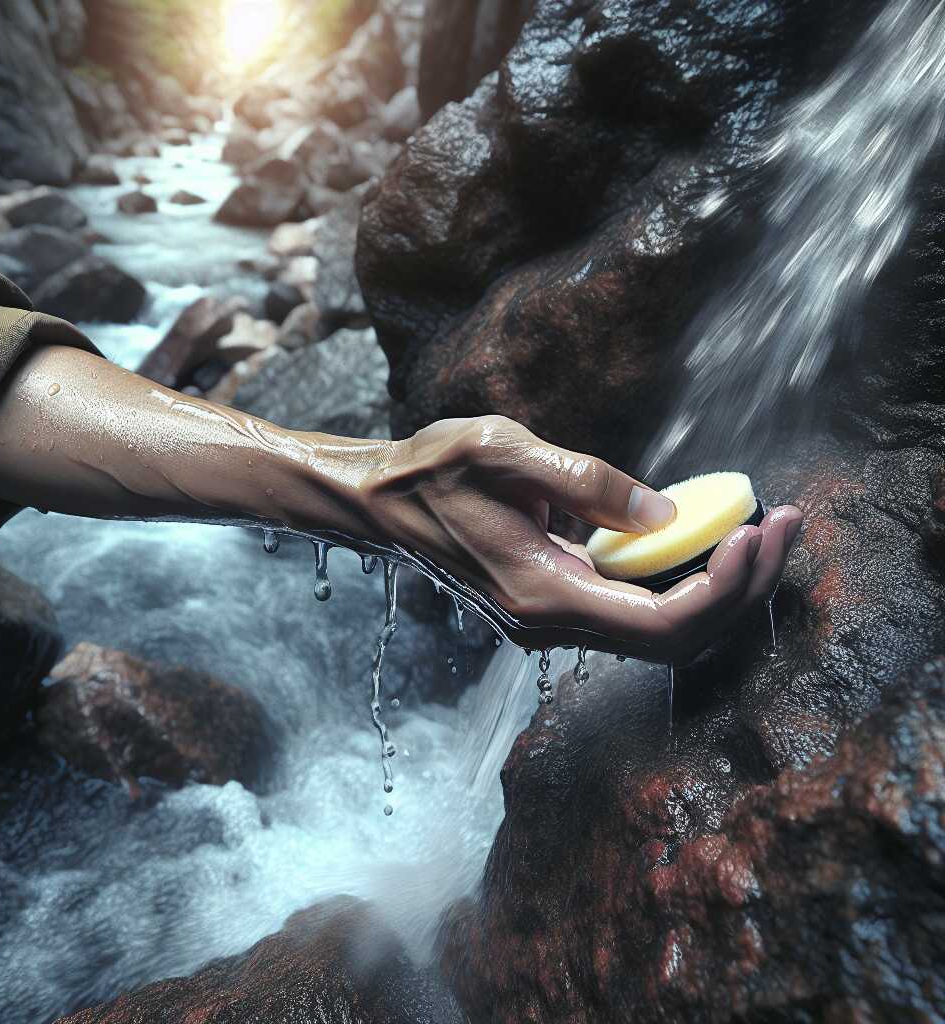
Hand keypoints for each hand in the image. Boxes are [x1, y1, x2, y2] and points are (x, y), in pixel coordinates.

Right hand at [363, 416, 801, 661]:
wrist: (381, 505)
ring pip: (660, 629)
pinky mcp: (555, 601)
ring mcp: (554, 618)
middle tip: (784, 526)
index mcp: (545, 593)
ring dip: (720, 587)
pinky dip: (682, 579)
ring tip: (763, 529)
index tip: (754, 533)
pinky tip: (703, 537)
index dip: (723, 587)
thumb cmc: (431, 471)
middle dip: (741, 589)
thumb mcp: (505, 450)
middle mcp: (553, 622)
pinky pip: (634, 608)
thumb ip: (587, 483)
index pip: (662, 622)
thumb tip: (663, 513)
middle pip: (676, 638)